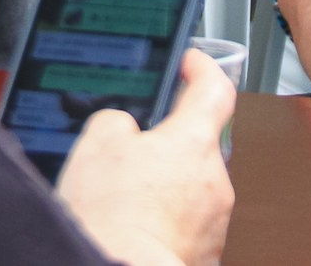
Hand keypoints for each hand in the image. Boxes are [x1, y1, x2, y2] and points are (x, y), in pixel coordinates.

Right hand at [57, 48, 235, 265]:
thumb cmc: (113, 221)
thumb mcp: (96, 145)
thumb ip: (116, 120)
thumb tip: (122, 124)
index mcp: (194, 140)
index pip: (214, 87)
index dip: (202, 69)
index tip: (191, 63)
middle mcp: (214, 177)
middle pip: (198, 144)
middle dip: (168, 145)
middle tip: (132, 153)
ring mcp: (213, 218)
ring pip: (191, 187)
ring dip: (166, 188)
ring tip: (126, 202)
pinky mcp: (205, 251)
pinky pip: (187, 224)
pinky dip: (164, 223)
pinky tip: (136, 229)